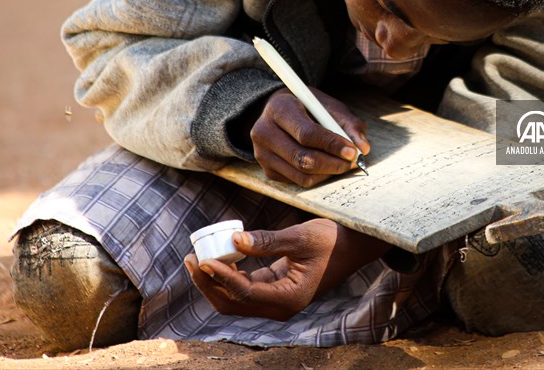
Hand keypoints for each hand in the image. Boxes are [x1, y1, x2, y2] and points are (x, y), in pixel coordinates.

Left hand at [184, 219, 388, 319]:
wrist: (353, 247)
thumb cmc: (332, 240)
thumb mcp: (302, 236)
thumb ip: (268, 241)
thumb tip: (235, 239)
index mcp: (290, 297)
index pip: (246, 293)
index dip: (221, 277)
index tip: (202, 259)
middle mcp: (281, 307)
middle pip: (234, 304)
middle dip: (209, 283)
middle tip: (190, 258)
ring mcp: (277, 301)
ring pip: (235, 300)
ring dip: (214, 282)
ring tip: (196, 257)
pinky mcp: (275, 291)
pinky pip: (244, 289)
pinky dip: (228, 276)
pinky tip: (219, 257)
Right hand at [249, 88, 369, 186]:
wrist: (279, 112)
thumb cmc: (307, 107)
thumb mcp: (327, 105)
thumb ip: (348, 123)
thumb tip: (363, 148)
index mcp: (279, 108)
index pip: (306, 133)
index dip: (331, 144)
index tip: (352, 151)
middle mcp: (264, 132)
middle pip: (302, 158)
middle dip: (333, 163)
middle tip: (353, 161)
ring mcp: (262, 153)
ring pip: (301, 174)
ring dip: (328, 173)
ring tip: (344, 164)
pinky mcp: (267, 170)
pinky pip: (298, 181)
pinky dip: (318, 177)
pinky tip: (328, 166)